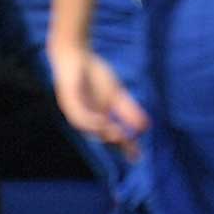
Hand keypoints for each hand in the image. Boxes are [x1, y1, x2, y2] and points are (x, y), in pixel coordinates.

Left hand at [47, 40, 147, 154]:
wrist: (75, 55)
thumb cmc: (93, 76)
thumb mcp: (116, 95)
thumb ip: (128, 111)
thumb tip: (145, 128)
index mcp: (96, 119)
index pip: (112, 136)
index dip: (125, 147)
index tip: (138, 158)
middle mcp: (84, 118)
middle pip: (99, 135)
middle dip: (114, 142)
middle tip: (128, 145)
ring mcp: (74, 109)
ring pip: (86, 127)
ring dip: (102, 132)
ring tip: (117, 135)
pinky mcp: (67, 98)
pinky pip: (77, 114)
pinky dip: (90, 120)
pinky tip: (103, 121)